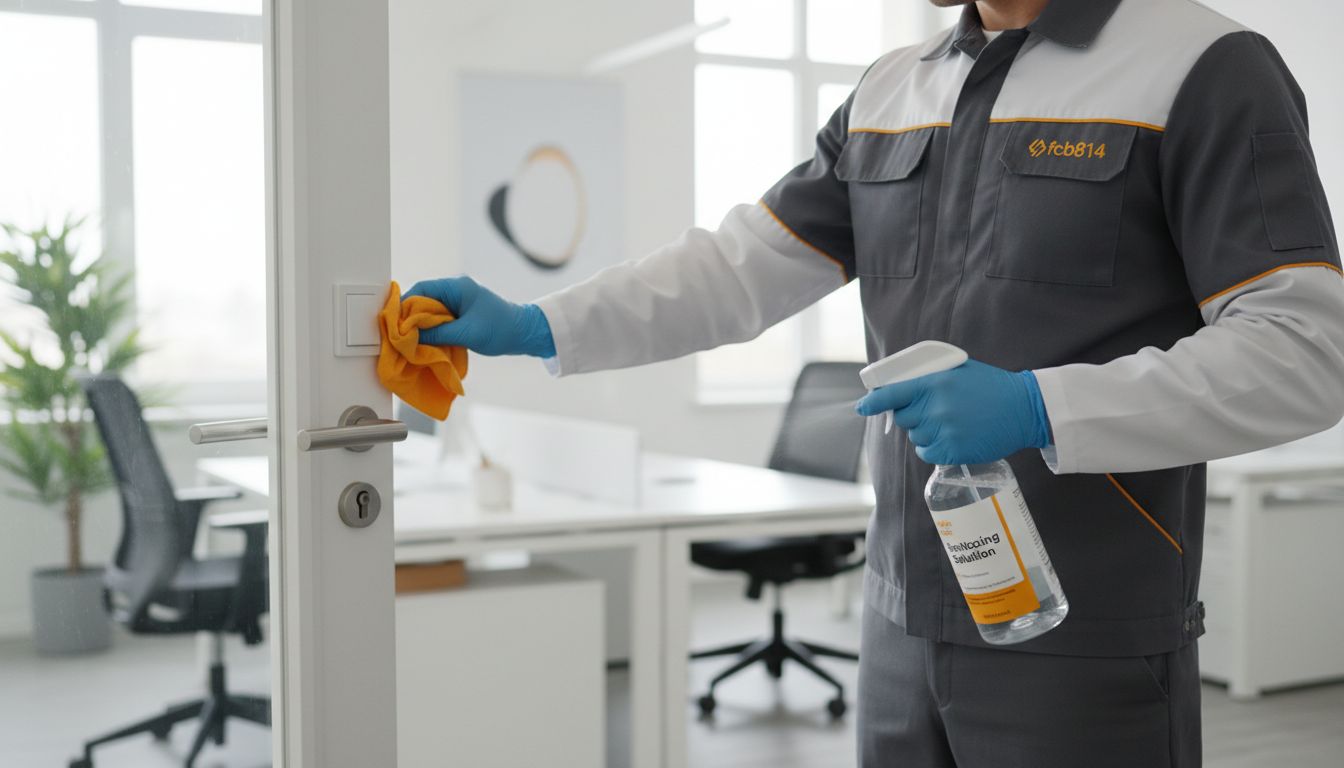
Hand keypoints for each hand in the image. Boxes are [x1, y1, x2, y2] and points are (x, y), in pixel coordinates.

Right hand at [402, 276, 555, 357]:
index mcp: (457, 287)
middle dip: (410, 318)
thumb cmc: (501, 329)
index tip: (394, 323)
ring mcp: (458, 302)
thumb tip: (410, 337)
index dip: (405, 306)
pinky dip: (432, 330)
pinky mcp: (461, 314)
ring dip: (421, 326)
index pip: (422, 290)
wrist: (525, 333)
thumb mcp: (467, 333)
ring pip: (430, 312)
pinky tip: (425, 342)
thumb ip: (437, 334)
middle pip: (423, 301)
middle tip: (399, 336)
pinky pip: (439, 320)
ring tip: (410, 341)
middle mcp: (455, 291)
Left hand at [855, 360, 1051, 464]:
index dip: (874, 402)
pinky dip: (933, 448)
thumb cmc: (991, 386)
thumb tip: (900, 386)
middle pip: (904, 417)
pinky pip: (926, 452)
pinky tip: (950, 438)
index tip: (862, 407)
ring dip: (925, 431)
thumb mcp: (959, 369)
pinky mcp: (953, 450)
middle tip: (935, 411)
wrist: (1024, 409)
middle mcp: (936, 407)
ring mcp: (944, 430)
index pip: (893, 394)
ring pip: (915, 436)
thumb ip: (929, 376)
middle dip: (913, 414)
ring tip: (951, 423)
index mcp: (935, 382)